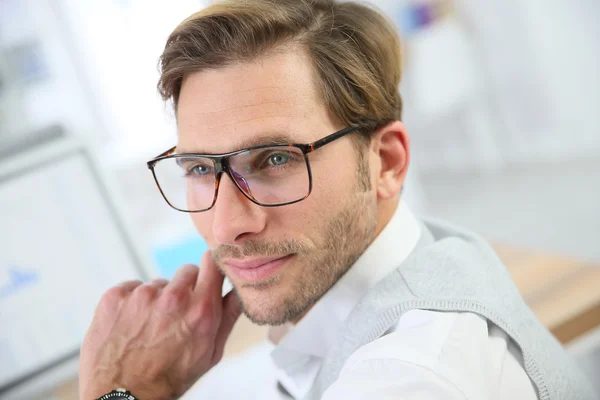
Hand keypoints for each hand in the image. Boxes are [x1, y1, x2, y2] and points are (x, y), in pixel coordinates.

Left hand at [79, 251, 240, 399]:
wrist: (124, 397)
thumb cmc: (168, 379)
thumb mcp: (210, 354)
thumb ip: (228, 317)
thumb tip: (239, 291)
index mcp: (200, 310)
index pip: (212, 261)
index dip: (212, 265)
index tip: (210, 273)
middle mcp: (173, 298)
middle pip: (187, 271)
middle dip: (186, 288)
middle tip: (178, 314)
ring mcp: (141, 296)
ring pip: (158, 283)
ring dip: (158, 300)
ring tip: (151, 328)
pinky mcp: (115, 297)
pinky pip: (132, 288)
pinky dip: (133, 303)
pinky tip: (133, 326)